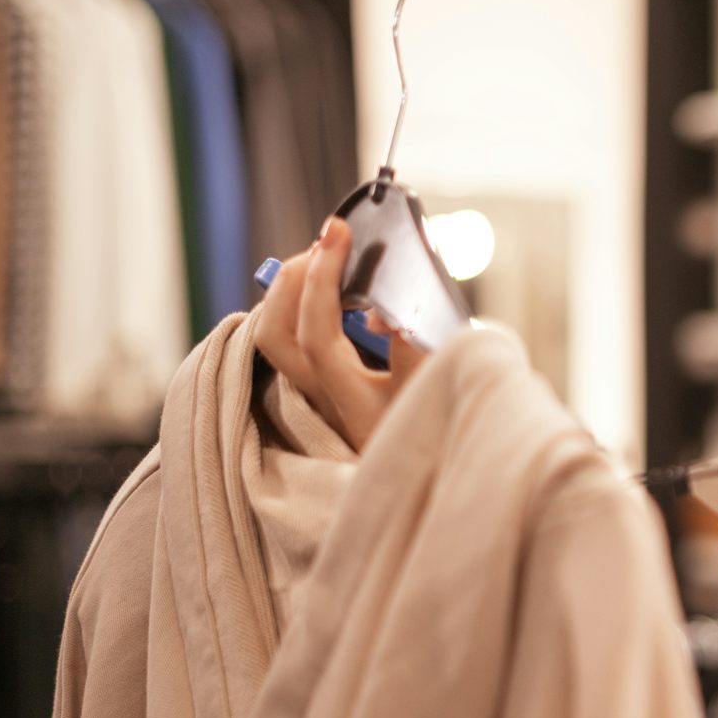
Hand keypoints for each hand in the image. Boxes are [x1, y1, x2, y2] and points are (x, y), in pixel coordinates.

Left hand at [252, 217, 426, 450]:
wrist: (433, 485)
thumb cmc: (443, 441)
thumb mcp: (440, 397)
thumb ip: (415, 354)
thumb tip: (383, 314)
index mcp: (351, 403)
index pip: (316, 331)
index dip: (323, 275)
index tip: (338, 232)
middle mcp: (325, 404)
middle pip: (274, 334)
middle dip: (292, 279)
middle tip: (326, 246)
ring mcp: (322, 403)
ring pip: (278, 343)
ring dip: (292, 295)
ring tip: (327, 265)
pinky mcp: (330, 400)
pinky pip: (298, 348)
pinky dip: (306, 313)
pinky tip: (339, 300)